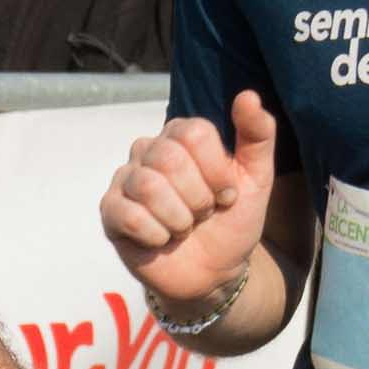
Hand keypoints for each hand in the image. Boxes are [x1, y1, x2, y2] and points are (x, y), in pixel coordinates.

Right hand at [99, 95, 278, 313]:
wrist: (214, 272)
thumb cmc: (231, 220)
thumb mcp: (256, 178)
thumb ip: (258, 135)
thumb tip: (248, 95)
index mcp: (180, 136)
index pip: (195, 133)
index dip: (217, 171)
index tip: (226, 194)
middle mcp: (148, 150)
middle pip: (169, 159)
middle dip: (198, 198)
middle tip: (203, 213)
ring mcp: (125, 180)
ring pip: (148, 186)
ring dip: (178, 218)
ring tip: (184, 228)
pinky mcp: (110, 212)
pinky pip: (128, 215)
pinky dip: (156, 234)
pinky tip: (163, 239)